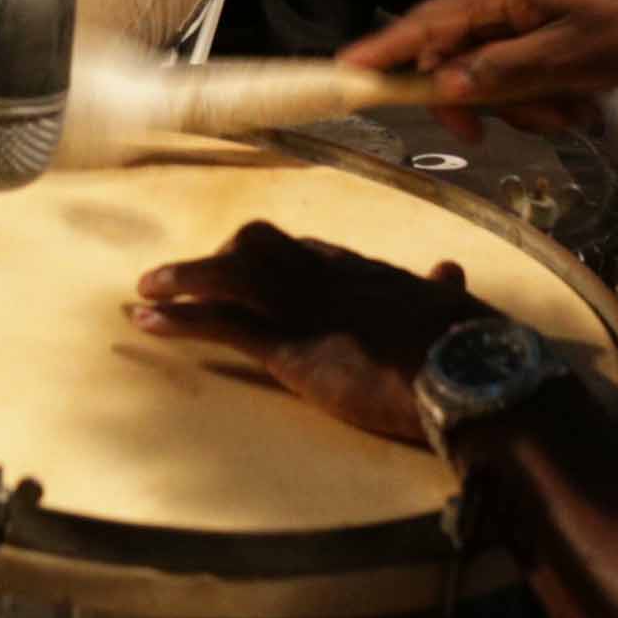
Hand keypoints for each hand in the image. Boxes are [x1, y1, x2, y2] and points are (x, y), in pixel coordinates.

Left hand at [125, 224, 497, 450]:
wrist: (471, 370)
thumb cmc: (472, 345)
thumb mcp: (455, 306)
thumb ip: (442, 288)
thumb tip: (448, 270)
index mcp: (366, 271)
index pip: (307, 250)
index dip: (273, 258)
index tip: (249, 265)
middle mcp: (327, 277)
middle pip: (257, 246)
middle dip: (220, 263)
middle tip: (193, 285)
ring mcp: (303, 307)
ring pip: (226, 273)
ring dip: (180, 281)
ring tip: (145, 291)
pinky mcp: (289, 347)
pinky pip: (219, 321)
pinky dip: (177, 318)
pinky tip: (147, 321)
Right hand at [344, 0, 617, 130]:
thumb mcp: (569, 58)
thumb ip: (501, 73)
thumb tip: (439, 86)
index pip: (427, 23)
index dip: (384, 49)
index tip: (342, 70)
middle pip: (454, 55)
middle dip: (480, 100)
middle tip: (490, 135)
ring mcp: (527, 11)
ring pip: (491, 70)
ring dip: (522, 103)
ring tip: (572, 114)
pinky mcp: (548, 26)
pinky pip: (522, 68)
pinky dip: (542, 94)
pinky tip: (581, 105)